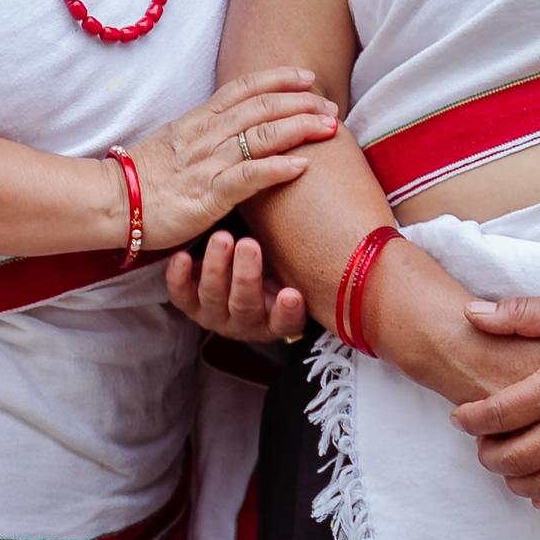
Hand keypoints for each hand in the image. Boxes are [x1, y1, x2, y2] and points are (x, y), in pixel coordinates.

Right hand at [123, 68, 337, 249]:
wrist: (109, 203)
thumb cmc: (144, 180)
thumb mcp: (176, 143)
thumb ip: (206, 133)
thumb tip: (237, 129)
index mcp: (198, 120)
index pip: (244, 88)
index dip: (278, 78)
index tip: (308, 77)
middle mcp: (207, 134)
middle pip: (262, 107)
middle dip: (301, 103)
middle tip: (331, 106)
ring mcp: (208, 163)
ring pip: (262, 136)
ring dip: (300, 128)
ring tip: (330, 128)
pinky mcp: (207, 195)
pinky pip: (247, 176)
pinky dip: (277, 168)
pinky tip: (302, 165)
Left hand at [164, 229, 307, 341]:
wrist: (241, 261)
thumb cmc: (280, 258)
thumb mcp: (297, 262)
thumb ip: (315, 251)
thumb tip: (360, 218)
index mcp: (277, 318)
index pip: (286, 321)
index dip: (287, 310)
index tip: (292, 293)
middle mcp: (246, 321)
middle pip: (245, 305)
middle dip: (246, 276)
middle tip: (249, 245)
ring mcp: (215, 314)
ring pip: (213, 298)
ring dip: (217, 268)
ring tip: (222, 238)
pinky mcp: (190, 303)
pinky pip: (180, 296)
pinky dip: (179, 277)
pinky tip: (181, 257)